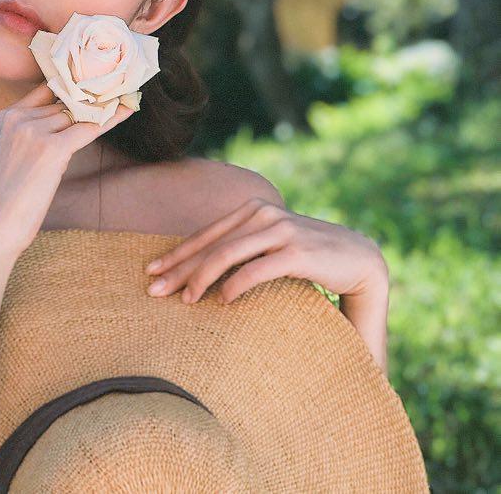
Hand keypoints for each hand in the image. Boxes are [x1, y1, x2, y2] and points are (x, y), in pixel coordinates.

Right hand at [0, 80, 135, 260]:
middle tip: (114, 94)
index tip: (91, 82)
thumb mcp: (11, 155)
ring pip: (75, 116)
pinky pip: (89, 128)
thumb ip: (33, 133)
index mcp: (5, 116)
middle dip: (85, 107)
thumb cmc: (4, 199)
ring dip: (94, 117)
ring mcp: (34, 132)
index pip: (45, 89)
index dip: (69, 87)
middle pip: (63, 104)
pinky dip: (110, 118)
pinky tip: (127, 108)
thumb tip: (69, 120)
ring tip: (119, 102)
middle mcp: (18, 118)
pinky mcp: (52, 150)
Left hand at [144, 197, 388, 304]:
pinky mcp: (298, 253)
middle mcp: (263, 215)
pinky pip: (258, 269)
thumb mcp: (269, 246)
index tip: (151, 270)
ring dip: (201, 278)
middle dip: (179, 268)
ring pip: (228, 255)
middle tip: (154, 289)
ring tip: (185, 300)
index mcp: (252, 210)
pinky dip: (236, 285)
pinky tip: (222, 301)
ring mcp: (281, 231)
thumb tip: (201, 266)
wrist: (360, 260)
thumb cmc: (307, 256)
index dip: (176, 253)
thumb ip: (241, 246)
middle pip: (211, 245)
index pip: (206, 234)